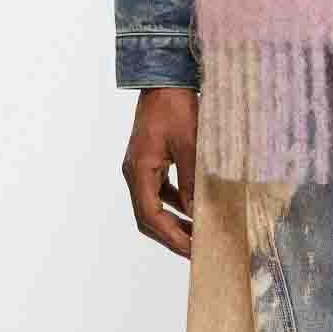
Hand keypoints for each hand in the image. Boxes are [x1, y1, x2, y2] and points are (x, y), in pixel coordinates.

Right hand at [124, 86, 198, 257]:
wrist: (164, 79)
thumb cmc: (176, 107)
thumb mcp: (190, 145)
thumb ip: (192, 181)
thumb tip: (198, 214)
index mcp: (139, 171)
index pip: (151, 216)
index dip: (172, 237)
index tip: (193, 251)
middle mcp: (134, 173)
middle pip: (147, 218)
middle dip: (172, 236)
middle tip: (197, 250)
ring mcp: (139, 168)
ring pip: (153, 207)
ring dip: (173, 223)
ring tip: (198, 235)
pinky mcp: (149, 162)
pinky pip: (159, 192)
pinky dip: (174, 204)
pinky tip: (193, 210)